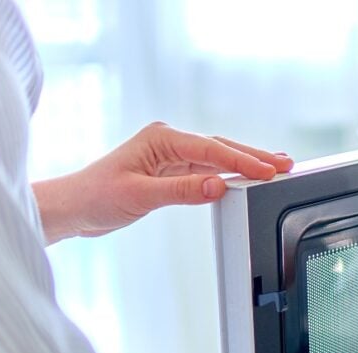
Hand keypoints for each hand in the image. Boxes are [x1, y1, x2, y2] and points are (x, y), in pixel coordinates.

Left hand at [32, 121, 293, 243]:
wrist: (73, 208)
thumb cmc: (96, 197)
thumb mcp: (140, 195)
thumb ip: (181, 190)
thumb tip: (217, 186)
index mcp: (161, 138)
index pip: (211, 149)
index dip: (242, 161)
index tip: (267, 171)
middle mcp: (168, 142)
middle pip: (220, 147)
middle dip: (253, 156)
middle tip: (285, 165)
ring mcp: (171, 156)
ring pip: (217, 158)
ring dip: (245, 164)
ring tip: (276, 168)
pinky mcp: (171, 171)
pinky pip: (207, 170)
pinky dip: (229, 173)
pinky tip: (246, 176)